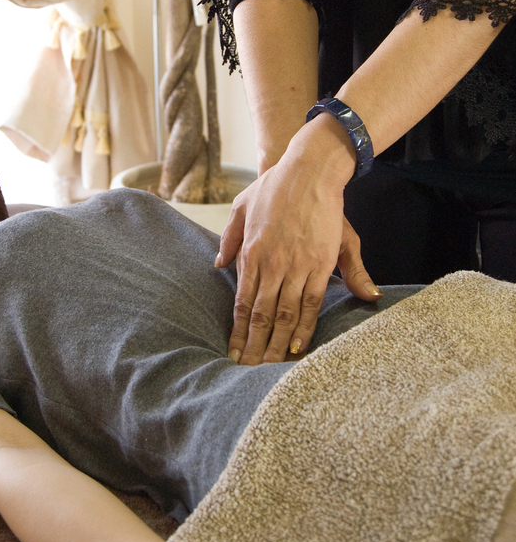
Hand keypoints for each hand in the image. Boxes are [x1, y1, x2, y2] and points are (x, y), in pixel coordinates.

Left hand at [216, 120, 380, 364]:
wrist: (309, 169)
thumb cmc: (274, 187)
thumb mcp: (242, 207)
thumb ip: (231, 240)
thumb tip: (219, 264)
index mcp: (252, 253)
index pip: (243, 303)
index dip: (239, 332)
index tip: (234, 353)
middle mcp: (273, 264)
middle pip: (262, 316)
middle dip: (256, 347)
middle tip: (249, 372)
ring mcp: (298, 265)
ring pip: (286, 314)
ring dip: (279, 344)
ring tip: (272, 368)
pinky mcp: (321, 263)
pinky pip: (312, 301)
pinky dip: (305, 326)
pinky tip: (298, 346)